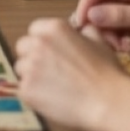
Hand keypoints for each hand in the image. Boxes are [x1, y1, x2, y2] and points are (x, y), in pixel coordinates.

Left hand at [14, 16, 129, 130]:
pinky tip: (52, 97)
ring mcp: (30, 67)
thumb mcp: (98, 41)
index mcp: (53, 28)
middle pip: (23, 47)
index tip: (51, 51)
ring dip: (33, 75)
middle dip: (33, 56)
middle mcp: (38, 44)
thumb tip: (78, 30)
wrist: (108, 101)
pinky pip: (23, 89)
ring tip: (54, 85)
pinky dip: (34, 94)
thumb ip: (82, 30)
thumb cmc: (107, 72)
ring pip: (22, 69)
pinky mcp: (26, 89)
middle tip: (51, 70)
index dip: (43, 41)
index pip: (34, 30)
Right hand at [74, 0, 129, 54]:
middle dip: (101, 25)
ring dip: (111, 34)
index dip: (85, 6)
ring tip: (125, 49)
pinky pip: (117, 24)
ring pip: (106, 16)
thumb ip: (119, 16)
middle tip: (110, 45)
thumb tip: (89, 16)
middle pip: (99, 2)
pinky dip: (119, 37)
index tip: (82, 28)